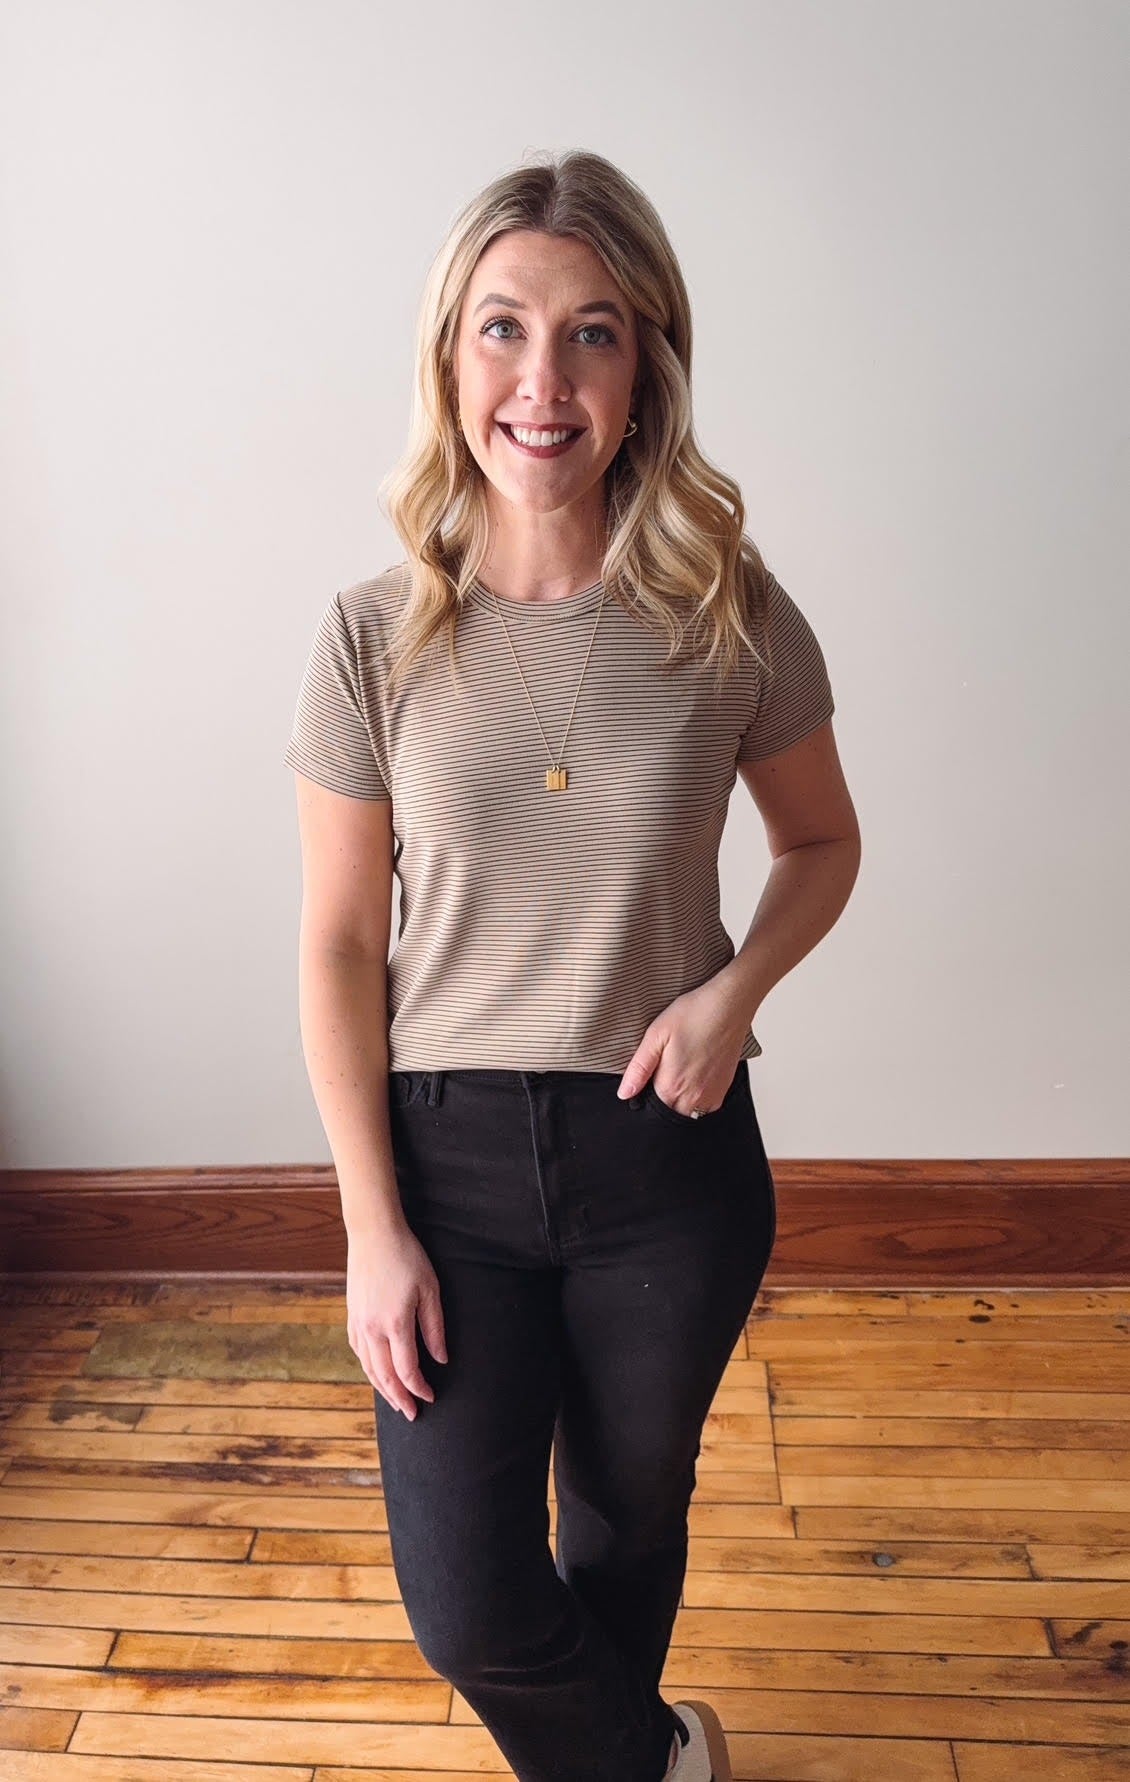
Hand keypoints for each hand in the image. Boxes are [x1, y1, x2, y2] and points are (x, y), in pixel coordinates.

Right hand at [346, 1224, 447, 1420]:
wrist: (373, 1234)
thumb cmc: (407, 1257)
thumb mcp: (430, 1289)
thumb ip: (435, 1328)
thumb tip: (441, 1359)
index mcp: (395, 1323)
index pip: (407, 1370)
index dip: (419, 1388)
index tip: (430, 1396)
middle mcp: (373, 1329)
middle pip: (385, 1377)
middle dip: (399, 1399)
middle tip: (412, 1414)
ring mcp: (359, 1324)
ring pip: (368, 1369)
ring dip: (382, 1389)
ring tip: (395, 1403)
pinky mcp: (352, 1317)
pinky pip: (359, 1353)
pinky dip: (369, 1370)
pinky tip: (377, 1375)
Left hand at [616, 976, 750, 1115]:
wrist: (728, 1005)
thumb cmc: (693, 1014)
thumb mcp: (656, 1035)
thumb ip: (639, 1068)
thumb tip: (624, 1093)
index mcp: (671, 1086)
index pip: (649, 1107)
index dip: (645, 1092)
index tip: (650, 1074)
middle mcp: (693, 1097)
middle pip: (668, 1110)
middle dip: (662, 1096)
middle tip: (667, 1066)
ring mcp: (711, 1095)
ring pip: (687, 1111)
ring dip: (680, 1097)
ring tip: (682, 1067)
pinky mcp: (724, 1089)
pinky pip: (704, 1106)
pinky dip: (697, 1096)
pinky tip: (696, 1072)